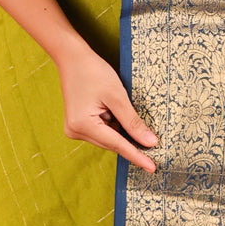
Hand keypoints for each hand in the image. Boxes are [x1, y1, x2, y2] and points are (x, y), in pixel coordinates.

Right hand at [56, 42, 158, 171]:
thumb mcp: (117, 96)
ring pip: (108, 137)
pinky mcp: (78, 124)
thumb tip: (150, 142)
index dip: (137, 156)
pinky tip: (112, 109)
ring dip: (119, 129)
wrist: (72, 57)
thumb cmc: (93, 71)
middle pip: (111, 143)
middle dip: (129, 140)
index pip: (117, 145)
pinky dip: (113, 125)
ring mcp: (74, 129)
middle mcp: (75, 131)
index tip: (152, 168)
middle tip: (151, 142)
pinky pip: (102, 131)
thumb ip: (133, 122)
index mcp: (83, 125)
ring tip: (115, 105)